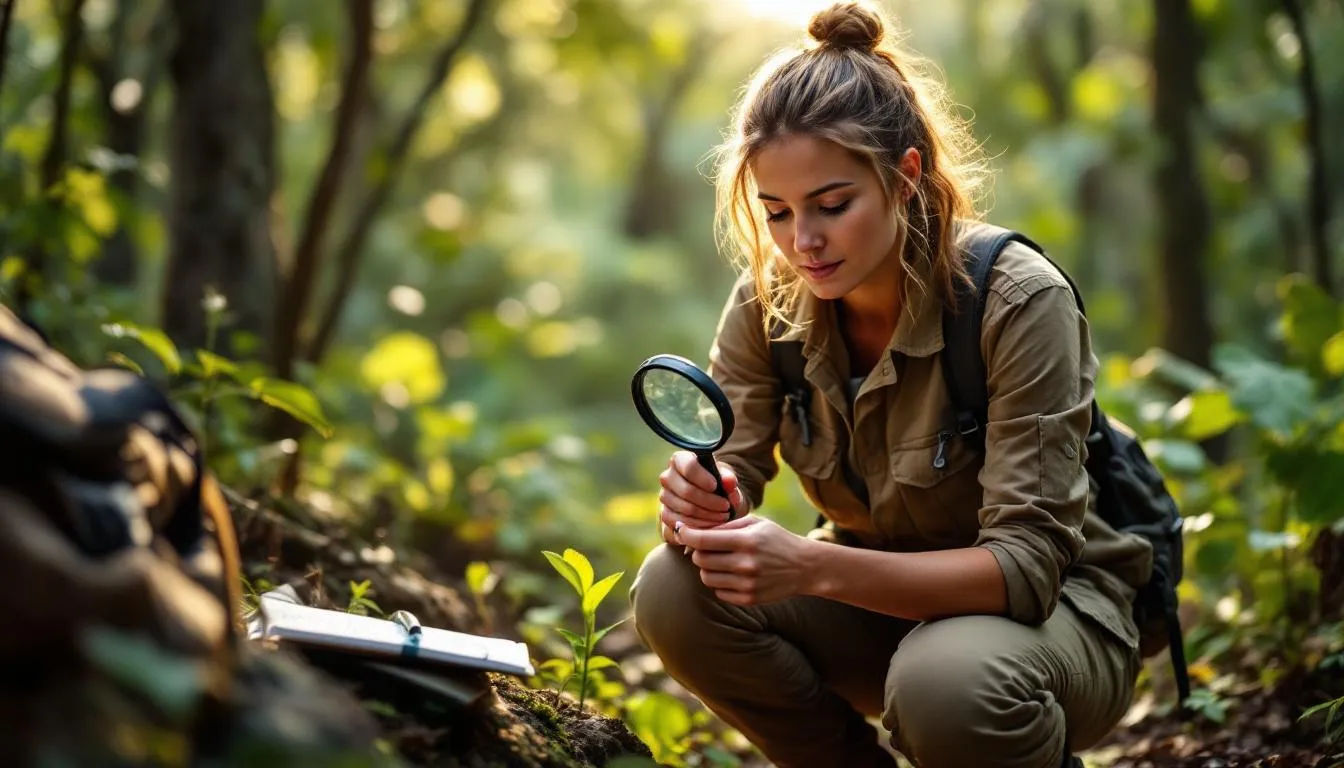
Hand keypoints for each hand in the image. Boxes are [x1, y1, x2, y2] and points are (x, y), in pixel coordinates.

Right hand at [658, 451, 748, 543]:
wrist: (708, 499)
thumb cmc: (716, 485)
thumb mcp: (725, 479)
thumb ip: (728, 478)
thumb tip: (729, 482)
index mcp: (680, 460)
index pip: (688, 466)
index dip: (703, 478)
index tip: (716, 486)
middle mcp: (667, 477)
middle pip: (687, 491)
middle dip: (710, 501)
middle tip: (726, 506)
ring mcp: (664, 497)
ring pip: (685, 509)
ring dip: (708, 515)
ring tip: (723, 516)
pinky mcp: (665, 515)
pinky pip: (681, 523)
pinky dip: (700, 527)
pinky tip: (713, 525)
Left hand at [675, 516, 815, 605]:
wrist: (805, 567)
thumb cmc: (775, 539)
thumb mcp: (755, 523)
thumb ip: (724, 525)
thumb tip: (692, 530)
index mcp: (746, 540)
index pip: (702, 540)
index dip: (686, 534)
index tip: (681, 530)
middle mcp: (745, 563)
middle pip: (700, 560)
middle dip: (699, 552)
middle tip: (708, 547)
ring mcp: (747, 584)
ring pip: (706, 578)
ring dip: (708, 569)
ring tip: (721, 561)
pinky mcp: (749, 599)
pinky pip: (719, 592)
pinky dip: (720, 583)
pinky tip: (733, 575)